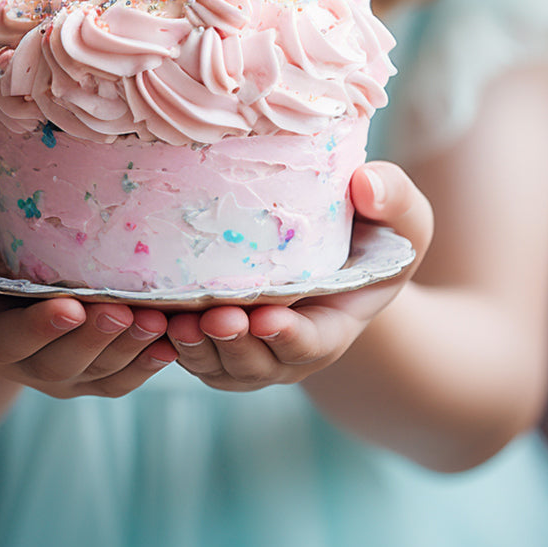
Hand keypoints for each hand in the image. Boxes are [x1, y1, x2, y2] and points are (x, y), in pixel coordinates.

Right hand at [0, 166, 177, 398]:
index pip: (2, 338)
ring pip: (94, 374)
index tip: (69, 306)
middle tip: (122, 311)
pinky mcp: (93, 371)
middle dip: (91, 339)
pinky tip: (173, 341)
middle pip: (54, 365)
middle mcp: (17, 356)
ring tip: (159, 321)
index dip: (35, 328)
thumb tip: (2, 156)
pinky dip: (147, 363)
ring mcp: (58, 369)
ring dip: (127, 350)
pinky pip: (121, 378)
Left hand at [166, 161, 432, 391]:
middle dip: (234, 345)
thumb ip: (393, 197)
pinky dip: (167, 342)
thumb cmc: (374, 232)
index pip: (313, 342)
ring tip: (175, 323)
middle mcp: (290, 348)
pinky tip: (148, 318)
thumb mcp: (399, 217)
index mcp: (336, 324)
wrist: (336, 251)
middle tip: (212, 319)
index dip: (290, 337)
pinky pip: (189, 352)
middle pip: (258, 363)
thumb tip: (366, 182)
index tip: (268, 318)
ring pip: (217, 365)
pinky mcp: (215, 338)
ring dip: (196, 349)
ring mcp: (251, 349)